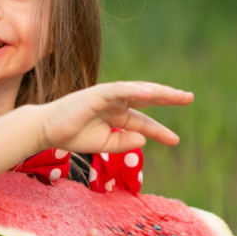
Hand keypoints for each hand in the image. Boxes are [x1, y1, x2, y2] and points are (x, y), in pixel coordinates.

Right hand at [38, 81, 193, 153]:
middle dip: (168, 98)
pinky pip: (118, 91)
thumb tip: (145, 139)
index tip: (175, 141)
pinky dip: (134, 91)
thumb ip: (124, 142)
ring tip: (177, 95)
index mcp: (116, 115)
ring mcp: (105, 96)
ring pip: (136, 91)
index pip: (143, 121)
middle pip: (146, 99)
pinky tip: (151, 94)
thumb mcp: (103, 144)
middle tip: (189, 98)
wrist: (47, 131)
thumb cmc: (72, 135)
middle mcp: (114, 103)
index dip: (160, 130)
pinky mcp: (95, 94)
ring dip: (157, 92)